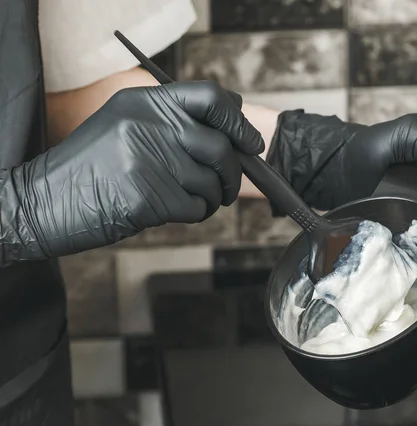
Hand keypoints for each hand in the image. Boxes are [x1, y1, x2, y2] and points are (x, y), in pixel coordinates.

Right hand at [0, 81, 262, 263]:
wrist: (42, 200)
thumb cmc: (90, 167)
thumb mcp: (123, 125)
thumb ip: (170, 120)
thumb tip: (229, 127)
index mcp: (144, 102)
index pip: (211, 97)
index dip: (239, 123)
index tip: (251, 143)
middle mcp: (149, 125)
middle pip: (220, 147)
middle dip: (234, 174)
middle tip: (228, 187)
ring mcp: (149, 161)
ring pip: (212, 182)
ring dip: (214, 198)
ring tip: (195, 200)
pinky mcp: (148, 197)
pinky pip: (197, 207)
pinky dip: (197, 213)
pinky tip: (178, 211)